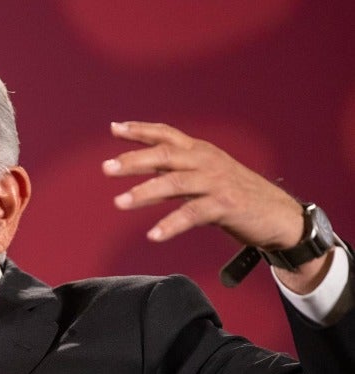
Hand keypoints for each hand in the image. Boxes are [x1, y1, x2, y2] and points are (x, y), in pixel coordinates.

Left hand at [102, 121, 331, 292]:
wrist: (278, 215)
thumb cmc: (235, 195)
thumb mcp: (203, 175)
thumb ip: (174, 168)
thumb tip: (138, 164)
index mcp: (200, 151)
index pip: (166, 134)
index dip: (140, 130)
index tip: (114, 127)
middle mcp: (206, 161)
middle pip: (165, 155)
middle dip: (133, 160)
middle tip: (106, 168)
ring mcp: (216, 182)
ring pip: (175, 183)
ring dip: (144, 193)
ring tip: (119, 202)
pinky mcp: (226, 205)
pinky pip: (192, 214)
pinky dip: (171, 224)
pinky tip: (153, 235)